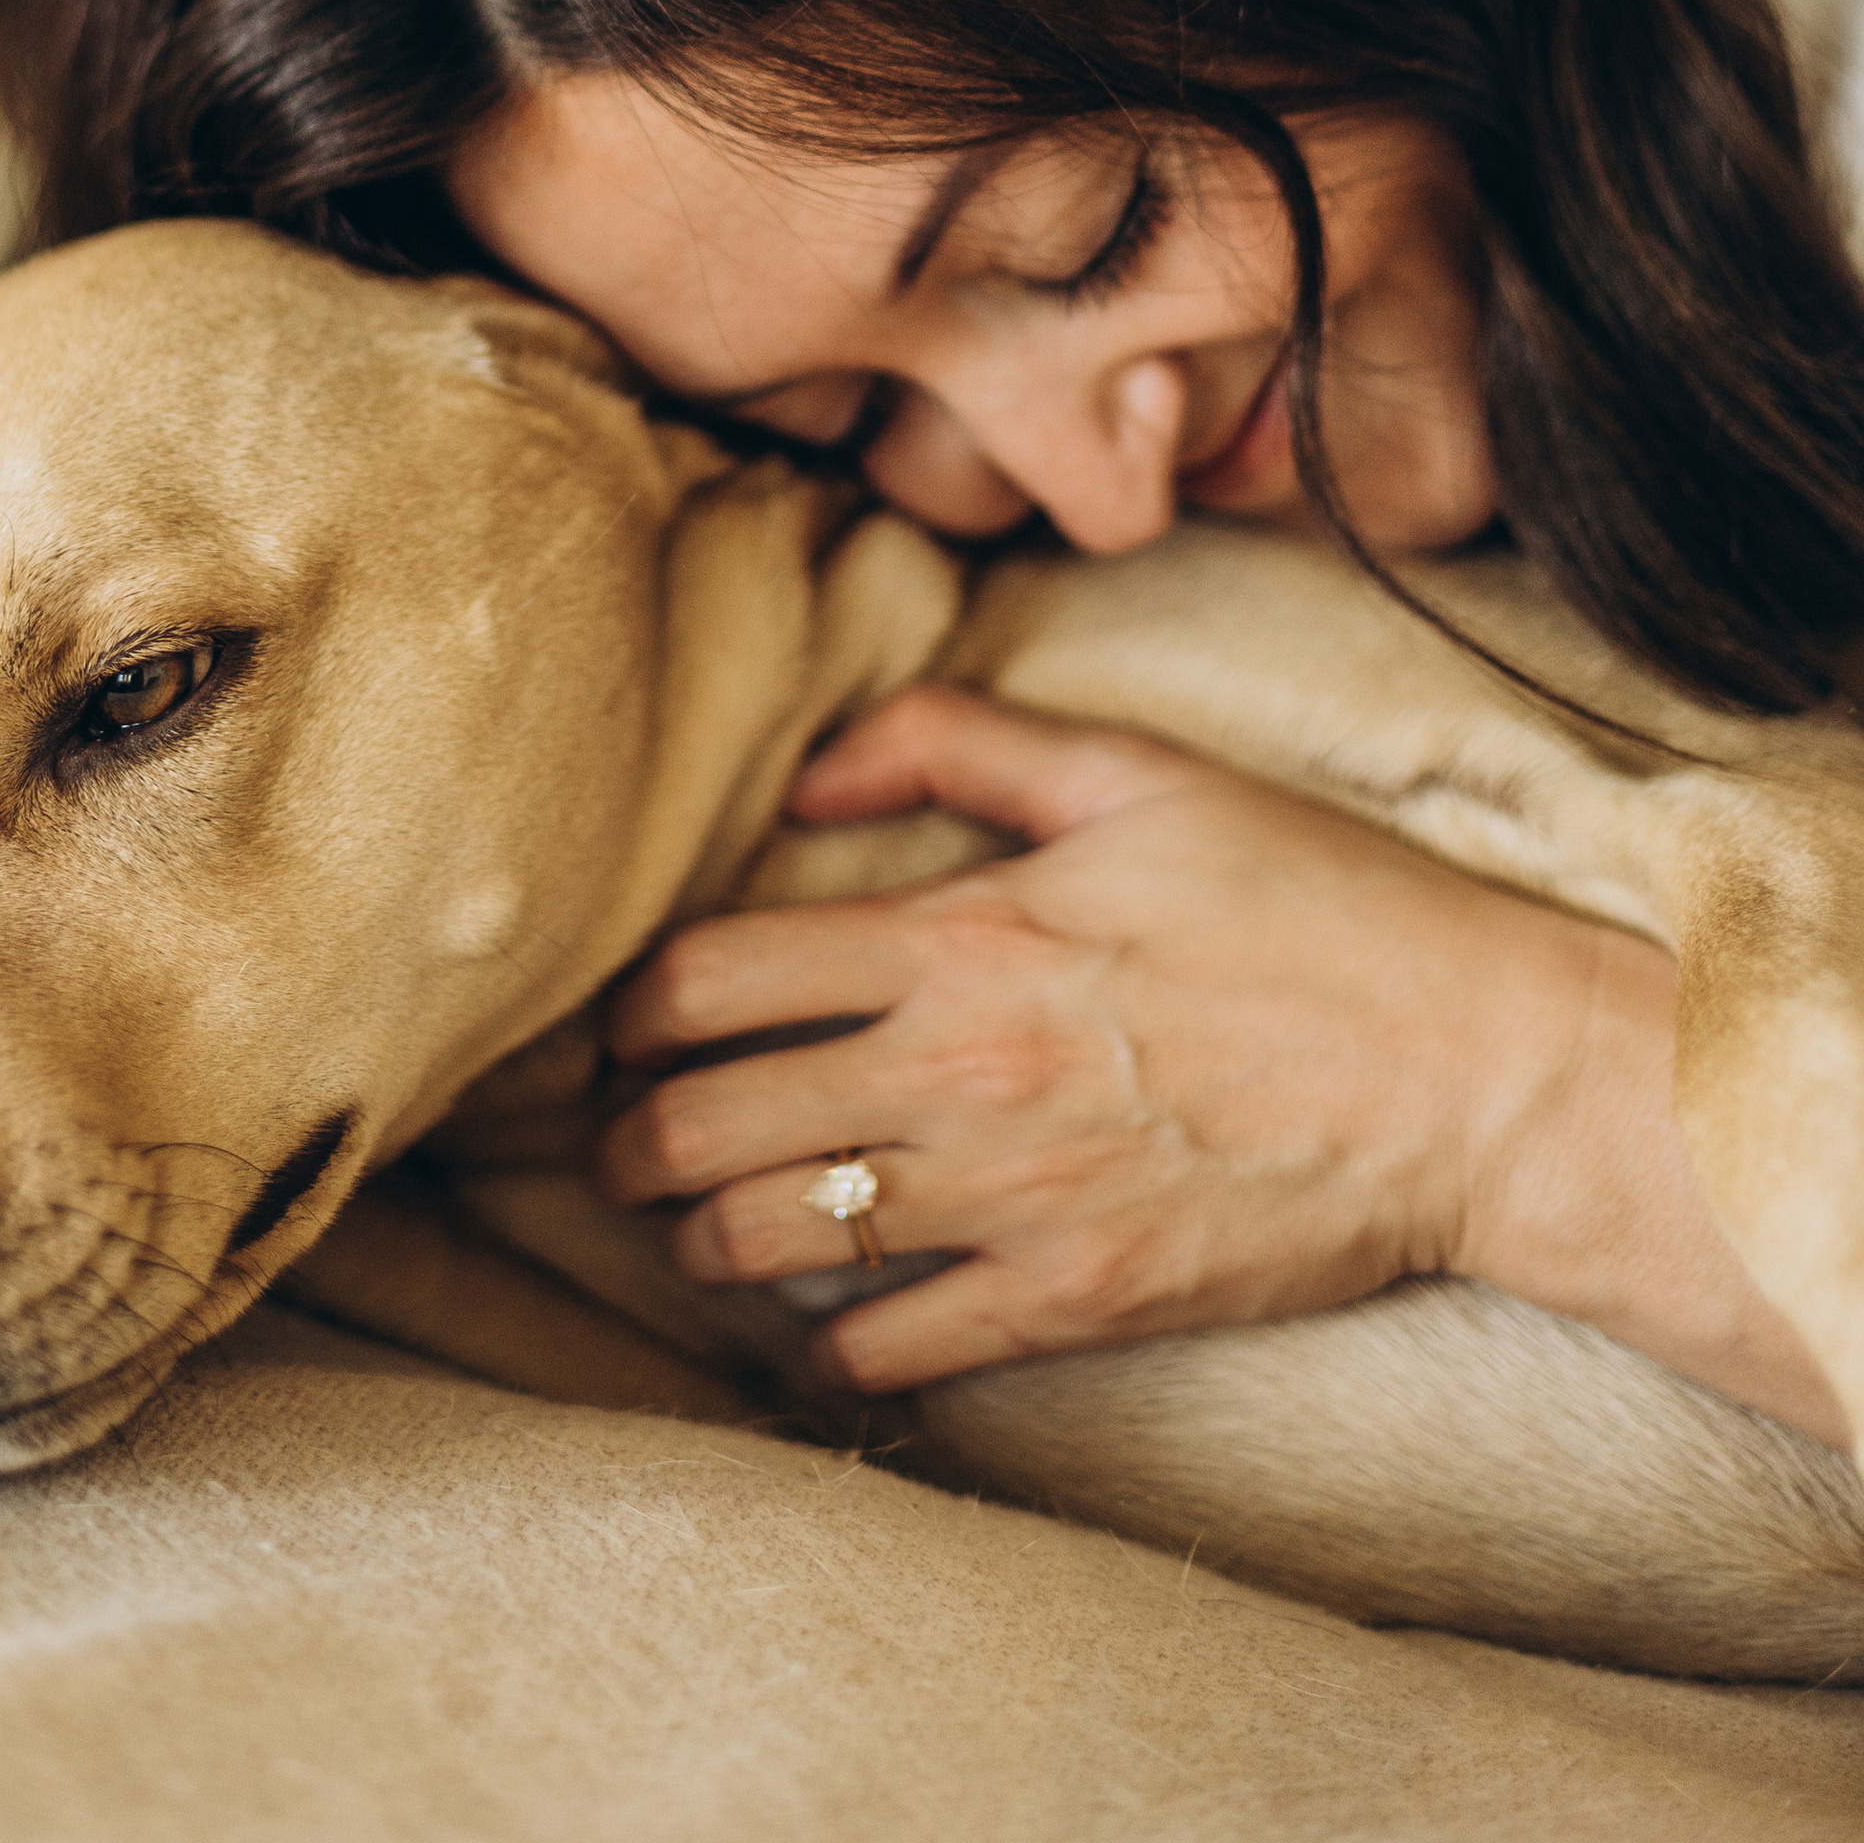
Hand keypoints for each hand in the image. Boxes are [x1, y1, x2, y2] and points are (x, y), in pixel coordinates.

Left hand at [596, 685, 1844, 1437]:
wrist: (1472, 1071)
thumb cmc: (1313, 905)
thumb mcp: (1136, 773)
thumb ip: (954, 742)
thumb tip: (812, 777)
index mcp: (960, 936)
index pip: (707, 979)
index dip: (628, 1014)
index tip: (620, 1031)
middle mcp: (957, 1075)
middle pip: (701, 1127)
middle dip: (626, 1145)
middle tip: (620, 1147)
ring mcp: (1010, 1200)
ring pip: (769, 1245)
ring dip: (703, 1242)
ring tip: (701, 1228)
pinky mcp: (1073, 1303)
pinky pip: (889, 1350)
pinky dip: (826, 1346)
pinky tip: (820, 1323)